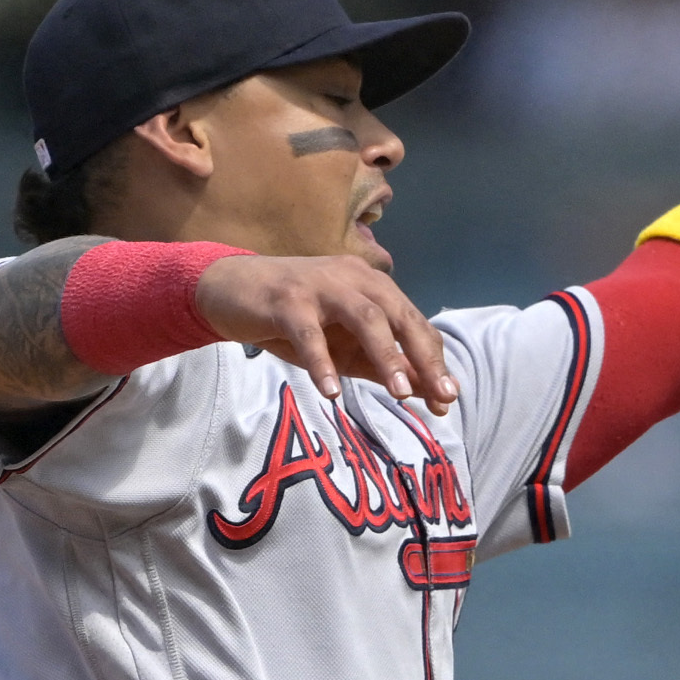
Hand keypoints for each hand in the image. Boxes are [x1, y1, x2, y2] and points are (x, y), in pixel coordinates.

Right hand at [195, 249, 456, 409]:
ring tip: (401, 394)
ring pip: (364, 317)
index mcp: (372, 286)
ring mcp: (320, 286)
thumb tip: (428, 393)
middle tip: (441, 395)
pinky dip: (322, 363)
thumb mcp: (345, 346)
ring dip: (386, 355)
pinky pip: (309, 333)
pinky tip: (333, 392)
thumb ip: (383, 365)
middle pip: (398, 315)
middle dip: (423, 356)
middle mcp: (352, 279)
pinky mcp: (286, 300)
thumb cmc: (296, 321)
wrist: (232, 291)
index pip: (412, 323)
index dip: (433, 361)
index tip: (447, 400)